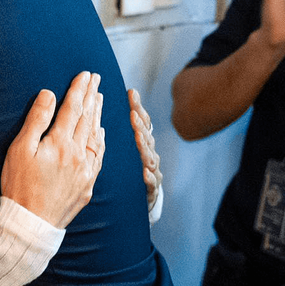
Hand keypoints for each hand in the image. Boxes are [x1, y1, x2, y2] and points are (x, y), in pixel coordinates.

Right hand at [1, 72, 104, 228]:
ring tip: (100, 97)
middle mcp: (78, 154)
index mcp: (60, 142)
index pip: (73, 109)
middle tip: (96, 78)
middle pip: (87, 118)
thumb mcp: (20, 149)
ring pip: (95, 135)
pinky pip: (99, 156)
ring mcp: (86, 170)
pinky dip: (101, 140)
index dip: (79, 90)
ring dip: (98, 114)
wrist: (32, 223)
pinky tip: (101, 132)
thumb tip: (49, 95)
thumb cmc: (20, 185)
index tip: (85, 74)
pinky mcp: (87, 184)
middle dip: (91, 96)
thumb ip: (37, 120)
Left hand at [128, 89, 161, 209]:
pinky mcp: (152, 188)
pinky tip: (144, 172)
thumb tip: (130, 91)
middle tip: (132, 115)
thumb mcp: (135, 142)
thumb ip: (134, 120)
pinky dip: (149, 177)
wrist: (147, 194)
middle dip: (140, 126)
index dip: (138, 107)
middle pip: (147, 138)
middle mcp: (151, 154)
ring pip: (150, 158)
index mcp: (145, 142)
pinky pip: (151, 182)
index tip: (130, 93)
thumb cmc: (138, 164)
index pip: (143, 122)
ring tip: (138, 137)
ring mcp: (153, 171)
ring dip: (144, 148)